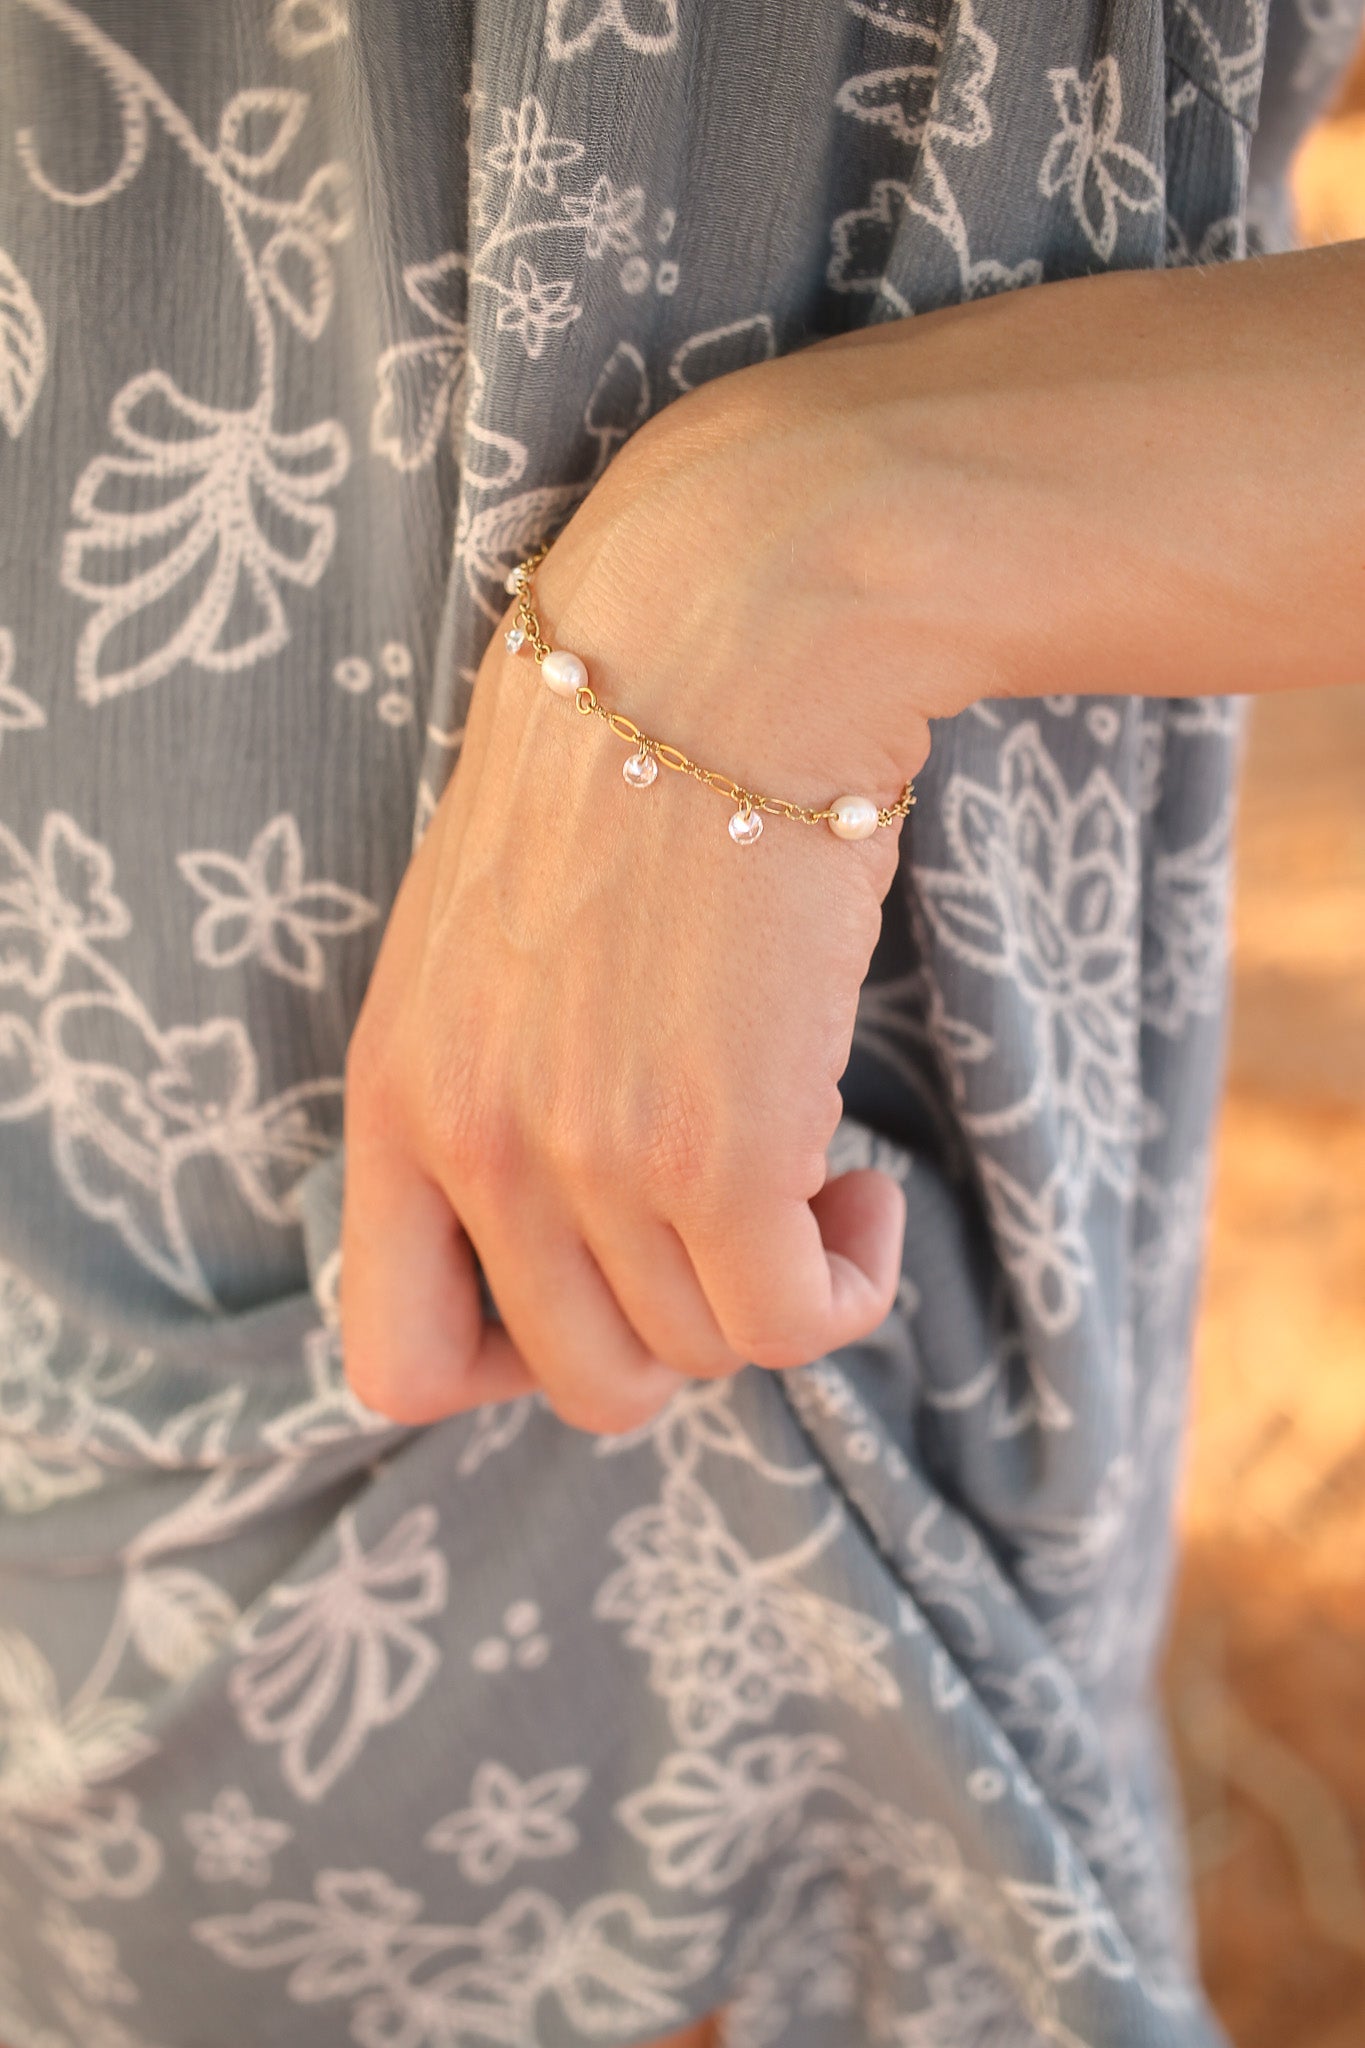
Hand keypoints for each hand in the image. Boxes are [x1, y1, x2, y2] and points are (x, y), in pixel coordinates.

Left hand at [339, 367, 939, 1432]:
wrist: (724, 645)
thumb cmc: (626, 770)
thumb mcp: (492, 948)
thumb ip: (500, 1093)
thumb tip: (593, 1231)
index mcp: (395, 1093)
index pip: (398, 1358)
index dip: (509, 1365)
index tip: (604, 1284)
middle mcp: (474, 1143)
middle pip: (586, 1379)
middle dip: (681, 1331)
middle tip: (736, 1227)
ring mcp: (590, 1156)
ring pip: (701, 1353)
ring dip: (777, 1290)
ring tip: (815, 1180)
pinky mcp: (720, 1148)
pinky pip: (793, 1325)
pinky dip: (849, 1287)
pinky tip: (865, 1192)